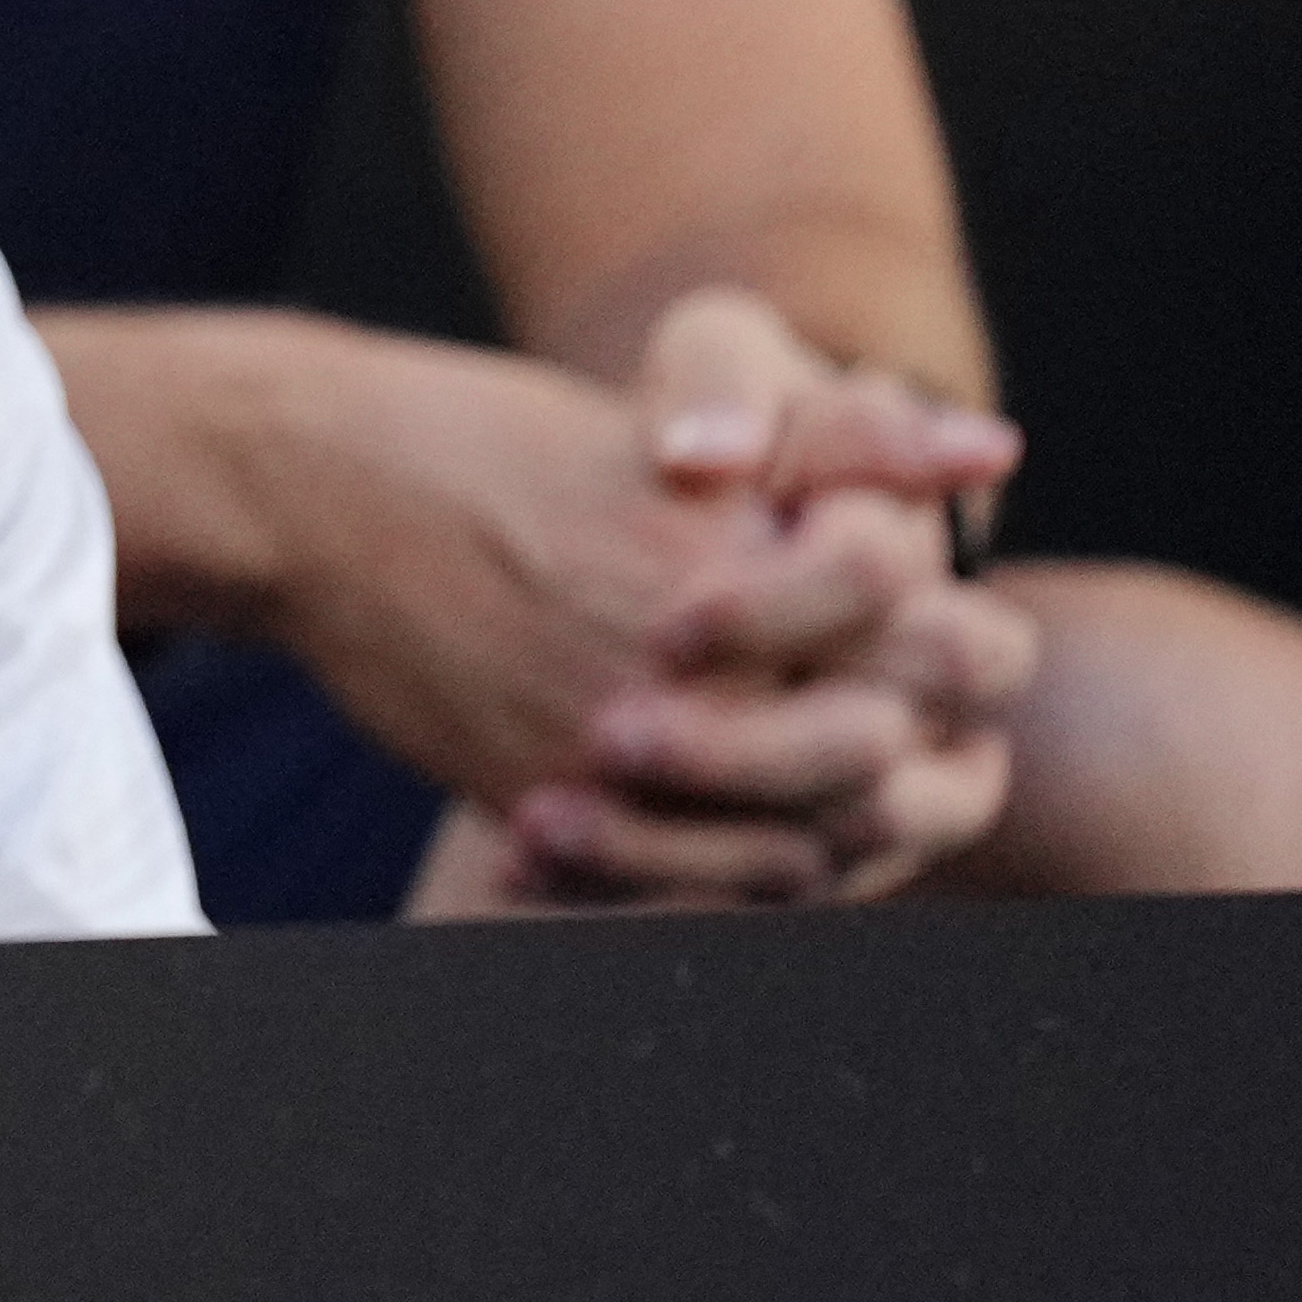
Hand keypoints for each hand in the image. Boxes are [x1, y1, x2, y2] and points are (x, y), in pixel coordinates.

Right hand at [211, 316, 1017, 909]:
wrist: (310, 493)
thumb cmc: (497, 441)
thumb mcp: (677, 418)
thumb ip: (842, 442)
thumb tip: (991, 453)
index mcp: (741, 533)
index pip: (933, 618)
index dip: (954, 632)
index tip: (926, 633)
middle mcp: (693, 642)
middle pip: (887, 741)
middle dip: (912, 742)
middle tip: (907, 734)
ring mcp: (617, 731)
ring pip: (811, 836)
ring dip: (843, 825)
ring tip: (840, 800)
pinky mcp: (550, 795)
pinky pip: (696, 882)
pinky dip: (741, 875)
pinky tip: (750, 839)